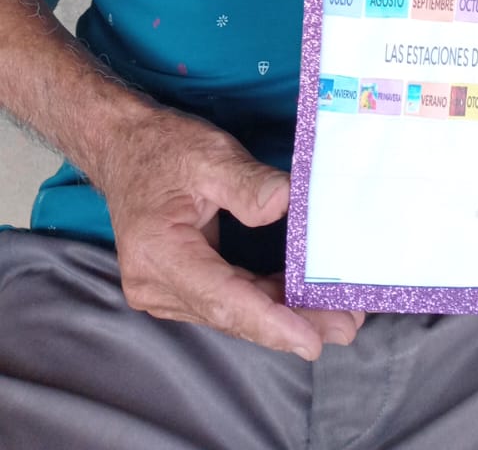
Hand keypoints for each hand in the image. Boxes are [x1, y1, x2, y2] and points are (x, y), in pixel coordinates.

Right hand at [98, 105, 363, 356]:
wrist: (124, 147)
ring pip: (231, 311)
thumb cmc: (163, 147)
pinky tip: (301, 298)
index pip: (221, 297)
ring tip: (336, 315)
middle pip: (232, 312)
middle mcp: (155, 283)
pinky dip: (264, 299)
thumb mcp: (209, 155)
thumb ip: (248, 183)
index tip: (310, 338)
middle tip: (345, 324)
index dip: (269, 320)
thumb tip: (285, 205)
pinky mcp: (176, 286)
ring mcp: (162, 290)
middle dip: (291, 322)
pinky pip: (225, 299)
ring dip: (283, 314)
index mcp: (158, 253)